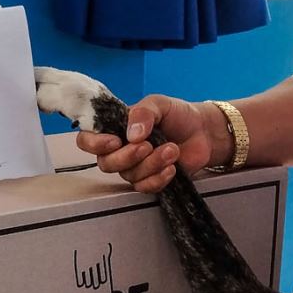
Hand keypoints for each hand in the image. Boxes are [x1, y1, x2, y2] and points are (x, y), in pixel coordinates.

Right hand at [75, 94, 222, 193]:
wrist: (204, 131)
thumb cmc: (178, 114)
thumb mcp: (159, 104)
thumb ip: (142, 112)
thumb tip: (131, 134)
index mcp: (115, 129)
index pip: (87, 140)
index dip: (95, 144)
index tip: (115, 140)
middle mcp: (120, 150)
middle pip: (106, 164)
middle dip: (127, 157)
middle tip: (148, 145)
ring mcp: (135, 167)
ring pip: (129, 175)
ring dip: (151, 164)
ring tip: (172, 149)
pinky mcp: (151, 180)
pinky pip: (145, 188)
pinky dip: (158, 179)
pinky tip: (172, 168)